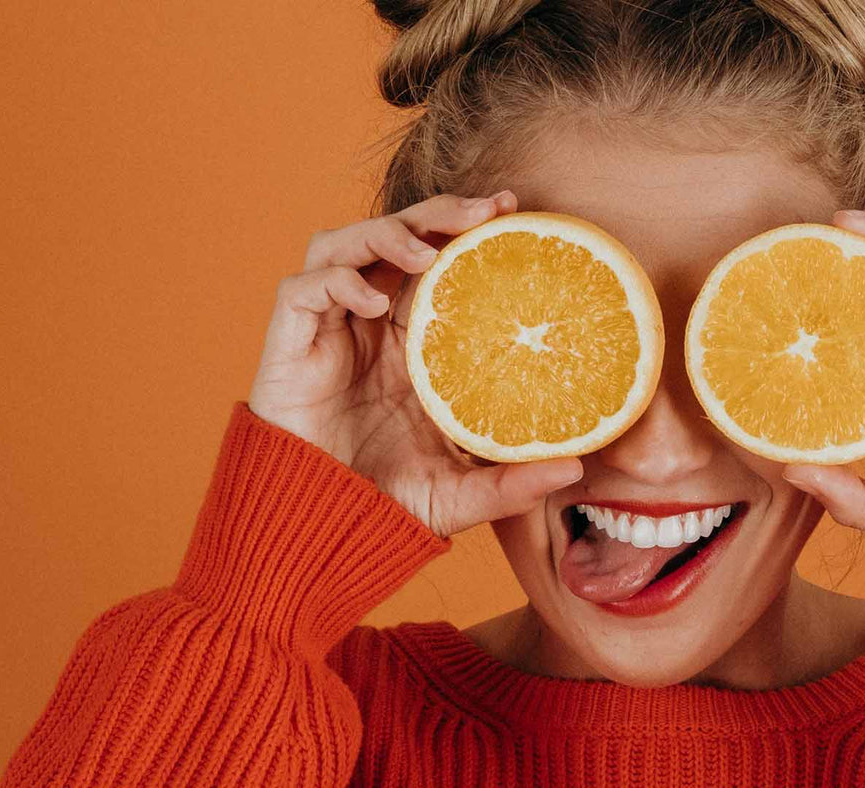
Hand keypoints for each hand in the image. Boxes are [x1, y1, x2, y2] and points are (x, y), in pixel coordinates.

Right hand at [247, 191, 582, 537]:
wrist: (318, 530)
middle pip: (397, 235)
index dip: (467, 228)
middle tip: (486, 210)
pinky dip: (338, 281)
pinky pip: (303, 289)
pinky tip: (373, 304)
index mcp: (413, 341)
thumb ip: (513, 482)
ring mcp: (328, 330)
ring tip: (428, 253)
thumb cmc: (385, 504)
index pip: (438, 260)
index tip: (512, 210)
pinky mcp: (288, 345)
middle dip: (437, 211)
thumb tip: (577, 470)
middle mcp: (370, 324)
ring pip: (344, 243)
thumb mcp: (461, 493)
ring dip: (386, 234)